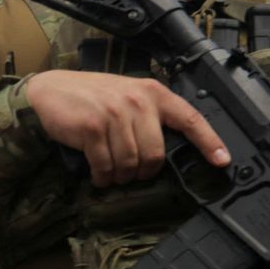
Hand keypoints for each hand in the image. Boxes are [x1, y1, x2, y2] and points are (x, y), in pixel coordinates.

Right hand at [24, 70, 228, 187]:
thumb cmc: (89, 97)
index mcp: (151, 92)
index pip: (190, 119)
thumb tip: (165, 150)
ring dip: (119, 176)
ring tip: (110, 173)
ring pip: (130, 163)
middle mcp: (136, 101)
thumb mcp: (125, 95)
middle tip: (131, 173)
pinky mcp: (93, 128)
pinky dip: (102, 177)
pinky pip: (106, 165)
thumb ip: (147, 114)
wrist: (48, 91)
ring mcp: (114, 114)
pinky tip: (97, 174)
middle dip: (144, 172)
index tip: (222, 161)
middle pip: (156, 154)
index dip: (209, 142)